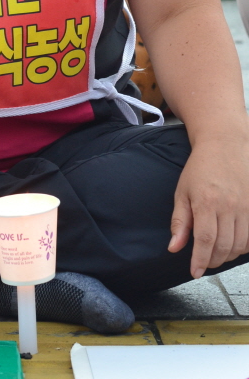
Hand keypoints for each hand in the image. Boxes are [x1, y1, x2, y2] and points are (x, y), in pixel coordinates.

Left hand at [168, 137, 248, 276]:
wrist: (224, 144)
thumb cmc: (200, 167)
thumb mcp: (182, 192)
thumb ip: (179, 222)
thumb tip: (174, 247)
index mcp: (206, 201)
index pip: (205, 240)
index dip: (200, 260)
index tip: (195, 271)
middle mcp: (229, 205)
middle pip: (224, 246)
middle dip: (213, 260)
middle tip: (204, 262)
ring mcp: (245, 206)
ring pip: (240, 245)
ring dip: (228, 255)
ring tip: (216, 253)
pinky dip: (243, 246)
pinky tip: (232, 243)